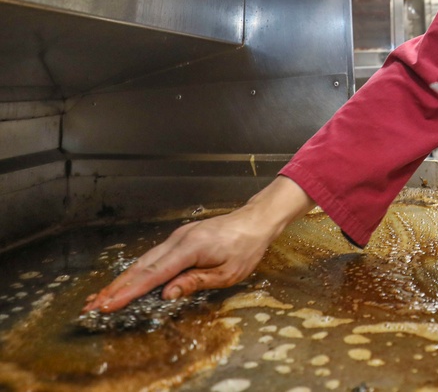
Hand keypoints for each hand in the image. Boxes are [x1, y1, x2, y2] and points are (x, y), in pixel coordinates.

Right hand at [83, 176, 313, 312]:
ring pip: (144, 261)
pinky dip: (136, 270)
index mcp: (191, 248)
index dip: (129, 292)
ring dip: (122, 279)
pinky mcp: (180, 238)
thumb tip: (167, 294)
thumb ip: (196, 282)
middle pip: (141, 267)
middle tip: (93, 305)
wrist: (256, 221)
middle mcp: (179, 240)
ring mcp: (177, 237)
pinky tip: (127, 281)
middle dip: (116, 287)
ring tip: (102, 296)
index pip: (154, 275)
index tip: (109, 304)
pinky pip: (153, 257)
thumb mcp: (228, 272)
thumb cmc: (246, 246)